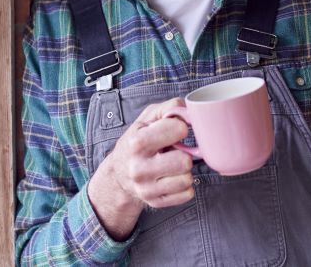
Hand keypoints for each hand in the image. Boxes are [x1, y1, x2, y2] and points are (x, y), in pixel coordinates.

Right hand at [87, 97, 193, 239]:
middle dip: (185, 153)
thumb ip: (169, 108)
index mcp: (137, 143)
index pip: (177, 129)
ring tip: (173, 164)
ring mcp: (146, 189)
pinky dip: (184, 185)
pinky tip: (173, 177)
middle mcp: (139, 168)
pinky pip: (187, 194)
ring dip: (185, 170)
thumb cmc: (138, 140)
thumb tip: (191, 112)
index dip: (181, 127)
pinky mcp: (155, 202)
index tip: (176, 129)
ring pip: (187, 179)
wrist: (119, 173)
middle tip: (176, 151)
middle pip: (184, 161)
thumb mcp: (147, 118)